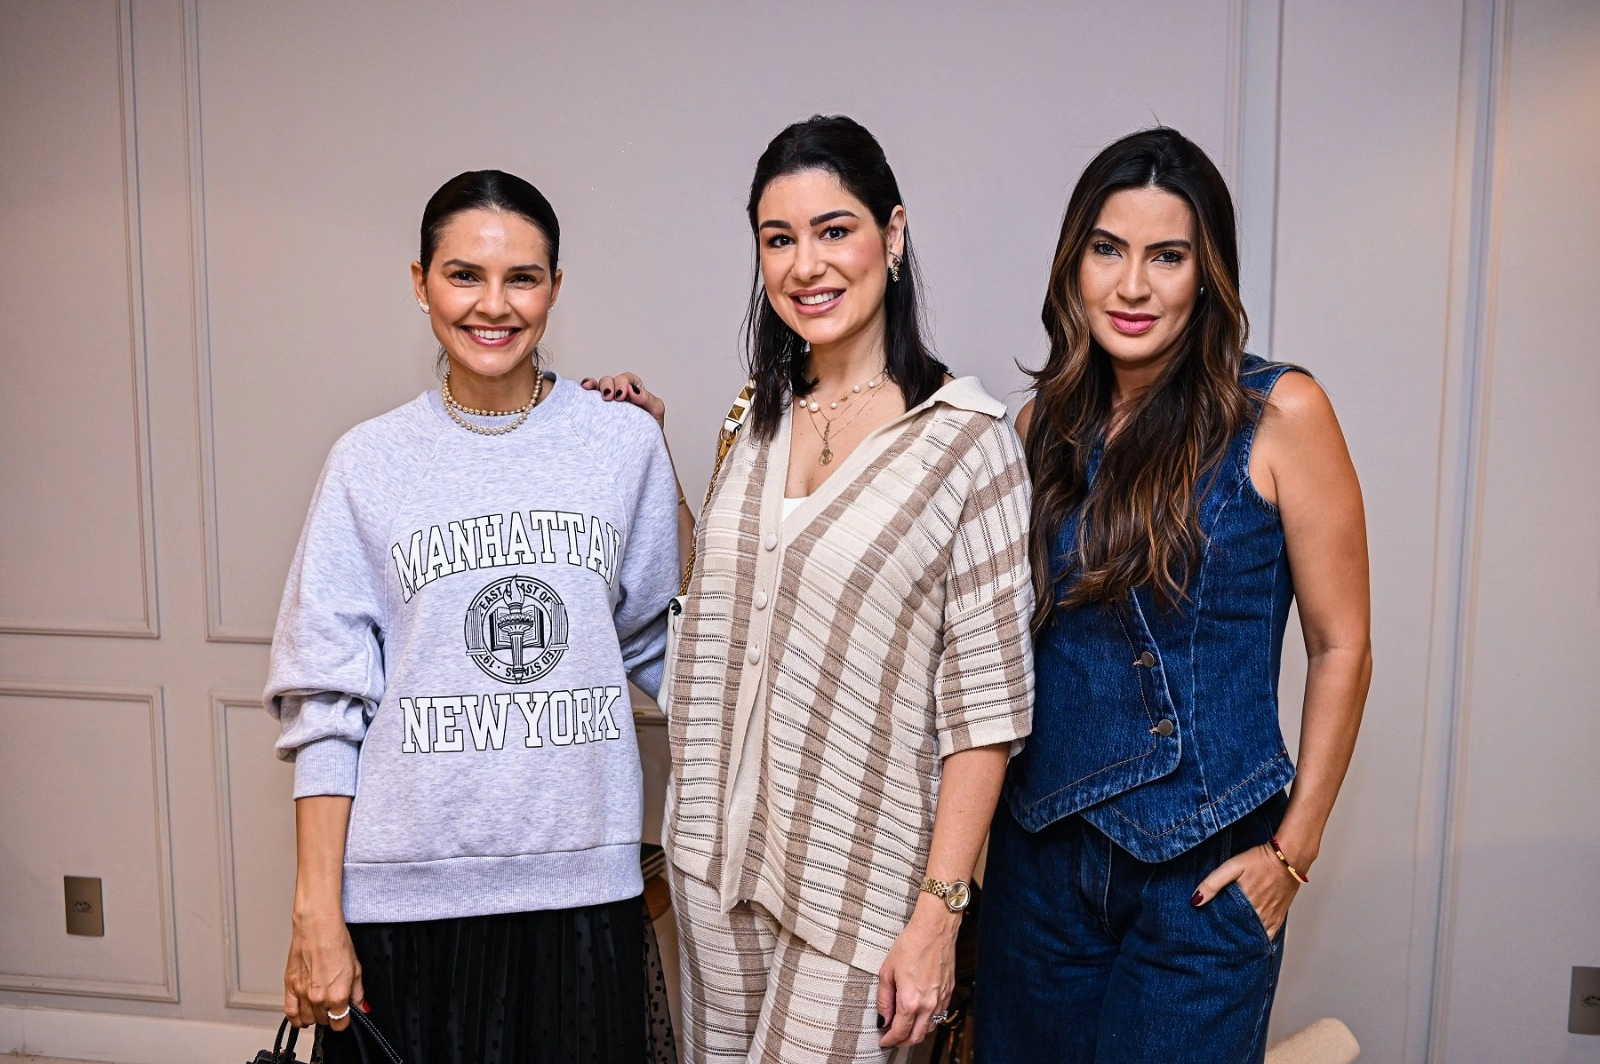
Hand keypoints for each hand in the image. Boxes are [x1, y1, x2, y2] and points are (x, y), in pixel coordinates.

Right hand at [284, 908, 362, 1029]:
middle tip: (333, 1003)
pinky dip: (296, 1018)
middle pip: (323, 1021)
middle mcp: (319, 998)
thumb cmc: (337, 942)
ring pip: (306, 1020)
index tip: (344, 1014)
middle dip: (330, 1015)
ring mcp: (302, 994)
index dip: (344, 1020)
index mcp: (337, 995)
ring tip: (319, 1006)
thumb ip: (358, 993)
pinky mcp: (289, 987)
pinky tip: (302, 1015)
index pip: (340, 1024)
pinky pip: (289, 1013)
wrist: (318, 928)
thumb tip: (361, 1007)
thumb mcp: (356, 969)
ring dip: (314, 1016)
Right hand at [580, 372, 664, 426]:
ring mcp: (606, 402)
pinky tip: (582, 390)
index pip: (627, 379)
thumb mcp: (656, 411)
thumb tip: (633, 391)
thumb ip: (648, 399)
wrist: (642, 447)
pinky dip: (583, 391)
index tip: (622, 395)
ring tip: (593, 391)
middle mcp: (618, 393)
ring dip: (595, 386)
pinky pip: (587, 397)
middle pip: (610, 380)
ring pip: (597, 386)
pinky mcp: (595, 411)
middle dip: (609, 385)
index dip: (623, 383)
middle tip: (610, 397)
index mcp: (634, 390)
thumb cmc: (650, 427)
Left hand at [876, 896, 958, 1047]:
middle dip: (903, 1042)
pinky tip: (920, 1015)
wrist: (935, 930)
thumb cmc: (911, 945)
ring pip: (930, 1028)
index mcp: (910, 1001)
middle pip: (916, 1036)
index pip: (899, 1031)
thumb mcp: (887, 971)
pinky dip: (928, 1021)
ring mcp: (941, 999)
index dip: (889, 1040)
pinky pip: (939, 1015)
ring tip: (905, 1029)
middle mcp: (928, 1004)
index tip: (883, 1041)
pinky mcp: (949, 992)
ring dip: (917, 1033)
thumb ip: (884, 998)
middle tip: (892, 1040)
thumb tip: (883, 1017)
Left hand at [1192, 843, 1300, 939]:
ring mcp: (1272, 917)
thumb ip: (1213, 883)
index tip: (1208, 933)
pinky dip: (1260, 938)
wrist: (1288, 857)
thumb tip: (1196, 901)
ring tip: (1232, 938)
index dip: (1217, 930)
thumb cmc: (1260, 860)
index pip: (1227, 926)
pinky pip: (1270, 934)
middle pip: (1241, 932)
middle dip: (1230, 935)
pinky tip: (1252, 938)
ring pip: (1255, 935)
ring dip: (1245, 937)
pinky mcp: (1280, 915)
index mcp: (1245, 905)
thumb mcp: (1233, 866)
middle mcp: (1260, 915)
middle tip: (1218, 937)